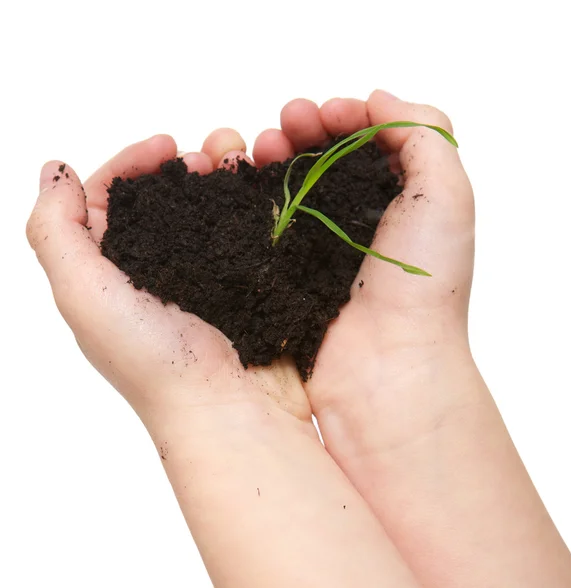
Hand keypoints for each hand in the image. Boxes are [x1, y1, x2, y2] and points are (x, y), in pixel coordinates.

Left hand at [26, 132, 419, 587]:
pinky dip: (247, 207)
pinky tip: (261, 196)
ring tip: (239, 164)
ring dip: (218, 179)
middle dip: (180, 167)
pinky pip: (240, 233)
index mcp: (104, 273)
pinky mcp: (235, 286)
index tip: (165, 146)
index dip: (130, 163)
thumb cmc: (154, 361)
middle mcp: (148, 273)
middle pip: (157, 200)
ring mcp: (197, 279)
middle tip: (207, 157)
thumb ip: (56, 231)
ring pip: (202, 212)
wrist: (228, 408)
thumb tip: (53, 170)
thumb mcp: (84, 295)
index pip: (105, 198)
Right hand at [245, 90, 570, 587]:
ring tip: (261, 146)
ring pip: (288, 185)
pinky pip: (264, 222)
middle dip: (302, 129)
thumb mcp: (447, 195)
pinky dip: (251, 195)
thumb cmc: (422, 283)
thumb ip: (423, 133)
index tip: (326, 113)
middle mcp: (357, 220)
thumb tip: (378, 99)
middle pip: (322, 158)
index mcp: (398, 200)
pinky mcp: (287, 272)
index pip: (365, 140)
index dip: (343, 117)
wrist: (385, 366)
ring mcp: (318, 247)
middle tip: (287, 123)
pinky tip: (244, 179)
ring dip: (273, 155)